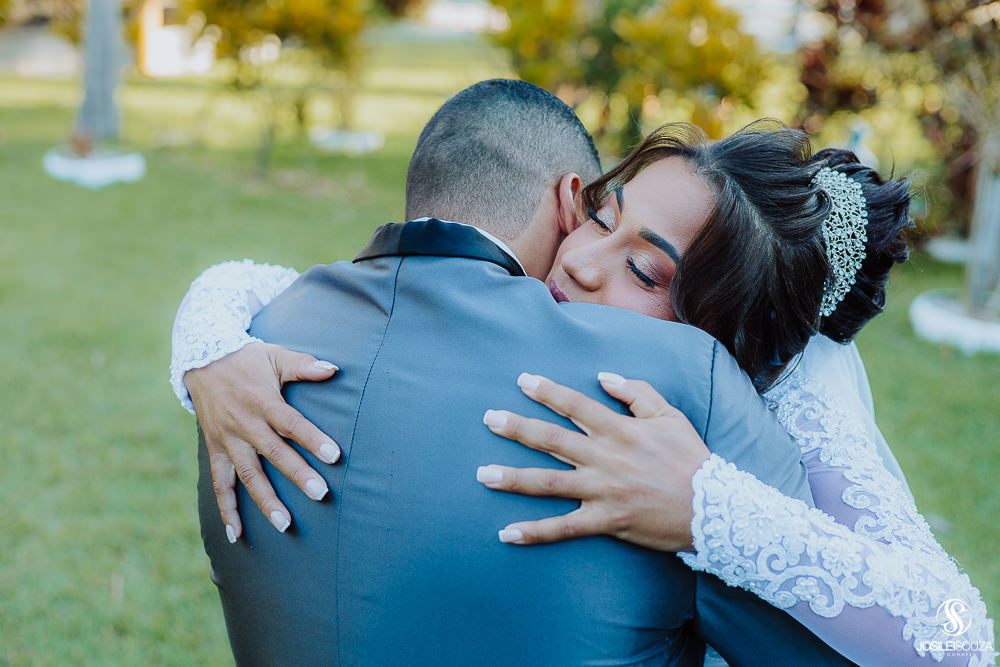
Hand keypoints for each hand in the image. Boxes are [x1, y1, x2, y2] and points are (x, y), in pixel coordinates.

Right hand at [186, 342, 341, 540]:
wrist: (201, 359)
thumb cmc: (247, 359)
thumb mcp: (275, 355)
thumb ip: (304, 365)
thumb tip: (334, 369)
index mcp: (262, 400)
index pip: (291, 423)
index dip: (313, 439)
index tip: (335, 456)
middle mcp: (244, 424)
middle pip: (273, 453)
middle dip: (297, 475)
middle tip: (321, 494)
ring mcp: (227, 440)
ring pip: (247, 475)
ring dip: (265, 501)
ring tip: (285, 525)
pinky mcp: (215, 450)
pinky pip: (220, 485)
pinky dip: (227, 510)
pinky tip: (237, 535)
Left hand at [476, 372, 709, 551]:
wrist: (714, 508)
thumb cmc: (691, 459)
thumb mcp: (670, 415)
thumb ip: (636, 392)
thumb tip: (604, 376)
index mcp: (620, 430)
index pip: (575, 405)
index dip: (547, 391)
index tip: (522, 380)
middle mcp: (605, 458)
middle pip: (552, 439)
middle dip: (517, 427)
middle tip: (488, 418)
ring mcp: (603, 490)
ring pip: (549, 483)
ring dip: (513, 478)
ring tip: (482, 474)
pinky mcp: (606, 520)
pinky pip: (564, 527)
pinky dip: (535, 532)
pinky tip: (507, 533)